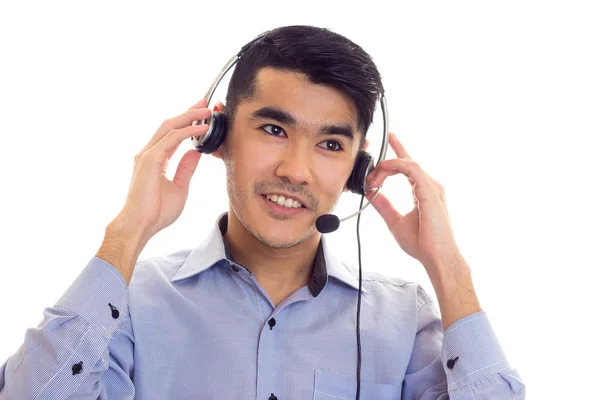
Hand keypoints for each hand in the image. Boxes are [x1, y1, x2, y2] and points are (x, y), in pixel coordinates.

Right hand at [117, 99, 212, 238]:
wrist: (140, 225)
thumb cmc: (155, 212)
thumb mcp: (179, 187)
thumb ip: (186, 168)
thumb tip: (195, 153)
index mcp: (155, 159)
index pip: (172, 134)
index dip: (187, 122)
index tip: (202, 115)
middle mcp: (149, 153)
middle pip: (170, 125)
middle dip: (188, 112)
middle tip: (205, 104)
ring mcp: (147, 155)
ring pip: (170, 127)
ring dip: (189, 117)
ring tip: (206, 110)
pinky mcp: (150, 160)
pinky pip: (172, 139)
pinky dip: (188, 131)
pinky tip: (201, 128)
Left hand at [365, 132, 460, 269]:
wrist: (436, 257)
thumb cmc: (422, 243)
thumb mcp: (395, 220)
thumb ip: (383, 205)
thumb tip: (370, 193)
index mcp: (423, 191)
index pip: (409, 165)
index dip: (399, 151)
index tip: (389, 140)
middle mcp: (429, 185)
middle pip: (405, 162)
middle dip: (384, 163)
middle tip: (369, 174)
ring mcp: (431, 186)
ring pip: (406, 163)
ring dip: (385, 167)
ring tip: (372, 180)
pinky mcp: (429, 190)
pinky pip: (411, 168)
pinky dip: (394, 167)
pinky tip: (382, 174)